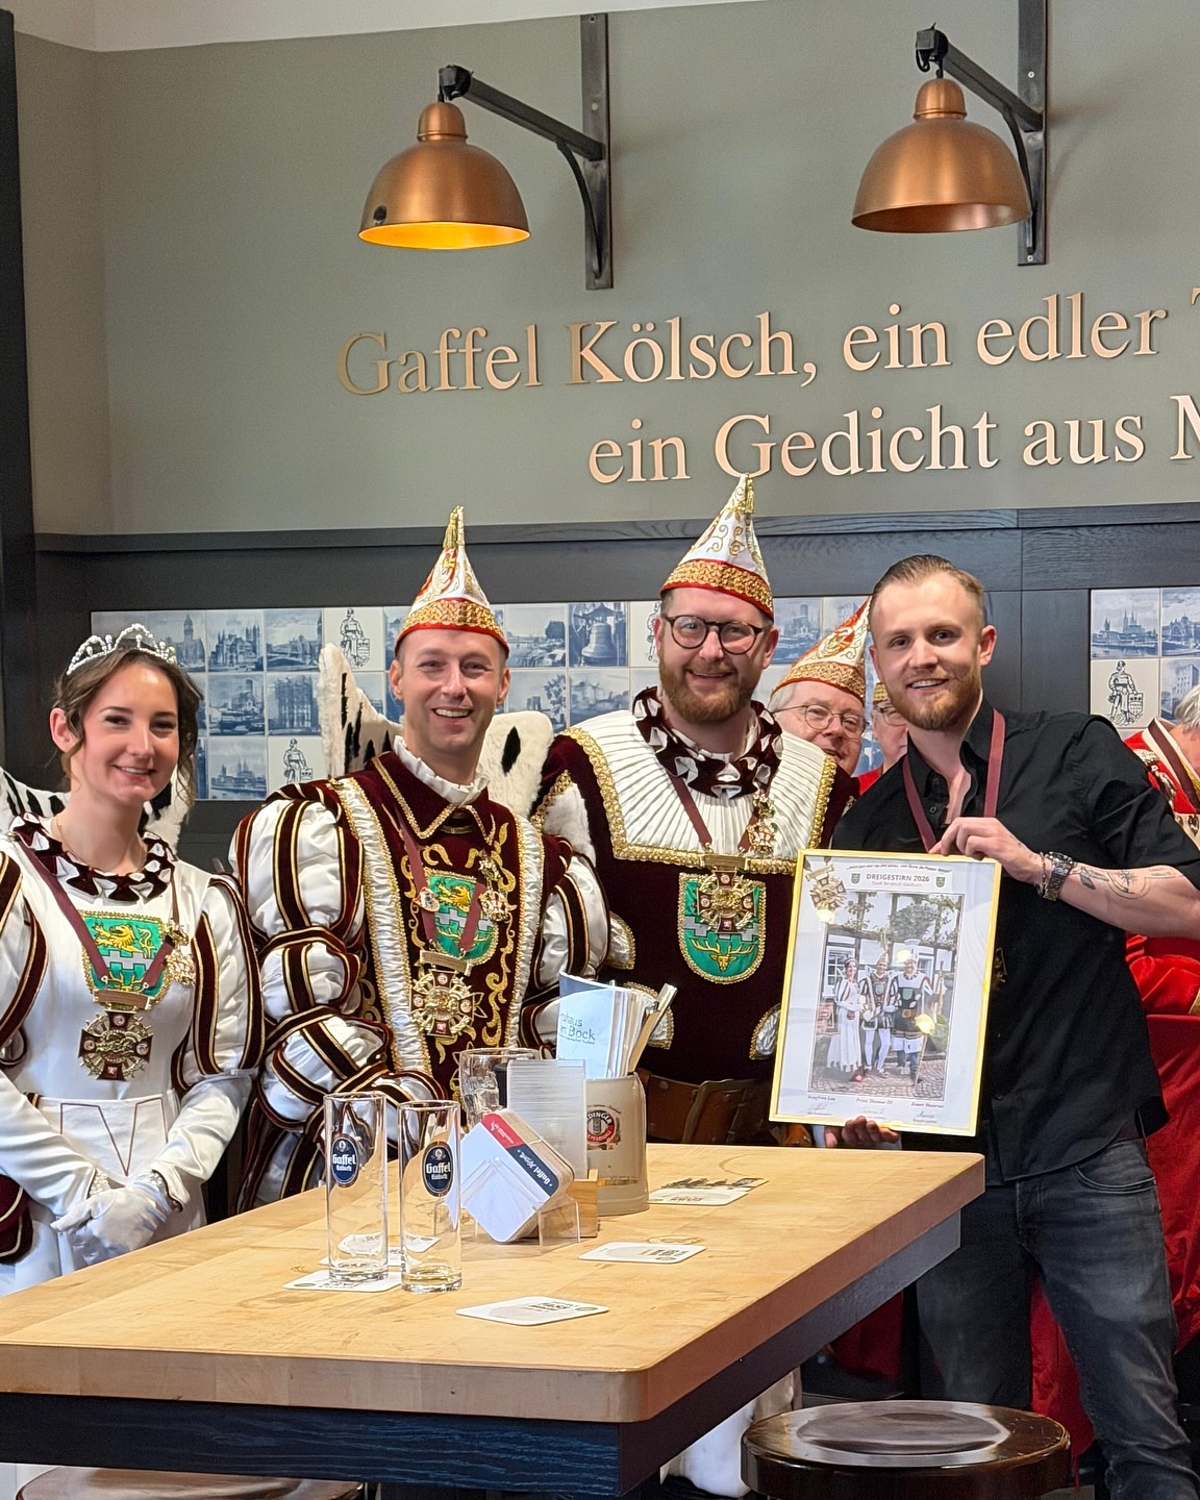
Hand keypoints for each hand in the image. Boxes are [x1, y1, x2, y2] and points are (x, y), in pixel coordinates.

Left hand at [52, 1180, 167, 1261]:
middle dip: (86, 1240)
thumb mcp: (96, 1202)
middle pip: (83, 1250)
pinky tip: (112, 1244)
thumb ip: (73, 1216)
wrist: (149, 1202)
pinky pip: (110, 1262)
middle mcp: (102, 1245)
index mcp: (92, 1232)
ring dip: (95, 1249)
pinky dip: (107, 1256)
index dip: (79, 1230)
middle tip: (97, 1228)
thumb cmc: (121, 1199)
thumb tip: (55, 1227)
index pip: (74, 1239)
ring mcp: (115, 1251)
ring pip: (95, 1258)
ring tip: (104, 1236)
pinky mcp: (127, 1254)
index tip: (88, 1223)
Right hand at [826, 1116, 900, 1147]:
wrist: (858, 1095)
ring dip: (873, 1132)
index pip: (850, 1138)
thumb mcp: (832, 1121)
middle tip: (860, 1119)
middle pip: (863, 1138)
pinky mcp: (890, 1132)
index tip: (848, 1122)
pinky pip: (891, 1137)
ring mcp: (877, 1135)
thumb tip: (830, 1146)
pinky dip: (889, 1135)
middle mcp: (864, 1137)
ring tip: (871, 1123)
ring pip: (876, 1138)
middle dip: (861, 1129)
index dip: (849, 1132)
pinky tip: (886, 1129)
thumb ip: (830, 1133)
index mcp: (851, 1136)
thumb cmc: (844, 1110)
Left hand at [931, 816, 1041, 883]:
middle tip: (945, 852)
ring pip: (964, 830)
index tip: (936, 849)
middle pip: (959, 823)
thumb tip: (948, 849)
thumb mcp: (987, 849)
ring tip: (971, 855)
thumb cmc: (1010, 859)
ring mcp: (994, 833)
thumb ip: (970, 845)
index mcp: (987, 824)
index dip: (945, 836)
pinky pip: (973, 842)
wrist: (1031, 866)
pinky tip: (980, 858)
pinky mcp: (996, 844)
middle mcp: (990, 825)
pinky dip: (971, 851)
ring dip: (961, 845)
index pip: (960, 823)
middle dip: (947, 839)